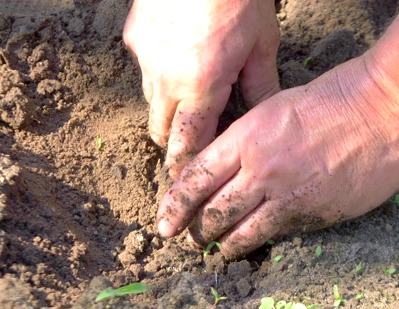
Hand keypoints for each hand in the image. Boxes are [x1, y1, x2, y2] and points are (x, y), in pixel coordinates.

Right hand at [123, 0, 279, 177]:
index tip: (190, 180)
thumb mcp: (262, 43)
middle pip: (161, 132)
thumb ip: (260, 86)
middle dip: (174, 144)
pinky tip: (179, 59)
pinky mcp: (134, 37)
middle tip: (189, 149)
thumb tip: (263, 114)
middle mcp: (166, 80)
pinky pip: (145, 70)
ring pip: (151, 102)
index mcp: (200, 88)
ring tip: (189, 102)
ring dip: (167, 111)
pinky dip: (160, 75)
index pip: (187, 145)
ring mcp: (145, 58)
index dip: (187, 167)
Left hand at [156, 55, 398, 258]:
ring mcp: (289, 196)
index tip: (164, 222)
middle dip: (195, 231)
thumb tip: (225, 166)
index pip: (196, 179)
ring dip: (224, 246)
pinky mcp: (316, 214)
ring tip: (216, 253)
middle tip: (187, 241)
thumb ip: (248, 140)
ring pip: (242, 232)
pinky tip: (255, 246)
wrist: (385, 110)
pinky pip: (279, 234)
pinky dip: (261, 241)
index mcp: (246, 138)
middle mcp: (261, 170)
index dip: (175, 205)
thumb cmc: (332, 99)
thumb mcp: (276, 107)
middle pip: (213, 212)